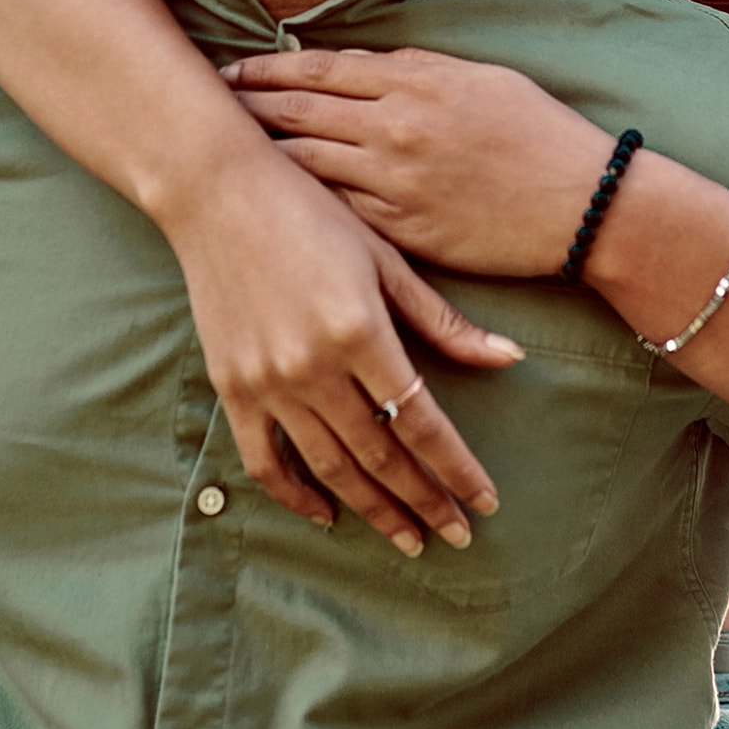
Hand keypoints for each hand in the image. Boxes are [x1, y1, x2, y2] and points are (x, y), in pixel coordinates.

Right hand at [158, 138, 522, 557]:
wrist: (217, 192)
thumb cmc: (312, 213)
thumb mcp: (386, 258)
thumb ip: (442, 320)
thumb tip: (510, 360)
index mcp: (360, 331)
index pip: (422, 421)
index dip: (457, 469)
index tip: (484, 503)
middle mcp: (313, 366)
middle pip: (381, 455)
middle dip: (424, 500)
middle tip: (456, 534)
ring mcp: (267, 381)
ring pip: (330, 467)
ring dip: (373, 508)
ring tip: (408, 537)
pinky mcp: (232, 387)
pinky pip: (265, 460)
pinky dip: (296, 495)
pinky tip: (328, 514)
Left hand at [223, 47, 614, 279]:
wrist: (582, 203)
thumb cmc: (539, 134)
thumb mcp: (480, 79)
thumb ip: (416, 69)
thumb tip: (362, 66)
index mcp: (415, 82)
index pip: (320, 69)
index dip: (268, 69)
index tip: (233, 70)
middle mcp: (396, 128)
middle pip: (298, 112)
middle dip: (246, 106)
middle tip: (204, 104)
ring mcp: (395, 182)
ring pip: (305, 163)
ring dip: (259, 156)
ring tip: (221, 153)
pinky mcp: (401, 231)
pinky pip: (335, 211)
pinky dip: (299, 202)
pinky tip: (271, 202)